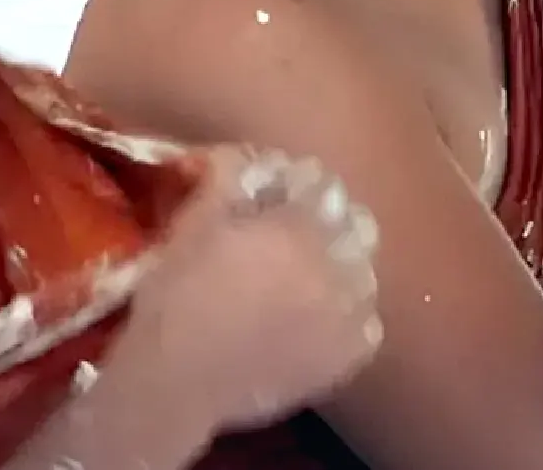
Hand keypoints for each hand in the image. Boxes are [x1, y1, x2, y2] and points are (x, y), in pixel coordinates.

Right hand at [131, 149, 379, 432]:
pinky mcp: (353, 353)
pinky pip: (368, 323)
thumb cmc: (174, 301)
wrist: (174, 385)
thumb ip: (230, 179)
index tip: (276, 198)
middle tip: (294, 241)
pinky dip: (349, 319)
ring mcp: (352, 310)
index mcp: (298, 225)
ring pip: (365, 270)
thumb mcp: (193, 226)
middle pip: (355, 222)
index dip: (298, 185)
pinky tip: (317, 325)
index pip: (321, 182)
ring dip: (342, 268)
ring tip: (306, 284)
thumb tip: (255, 157)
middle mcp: (338, 262)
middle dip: (329, 222)